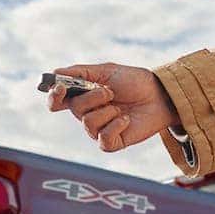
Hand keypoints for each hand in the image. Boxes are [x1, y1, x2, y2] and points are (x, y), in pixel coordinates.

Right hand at [47, 63, 179, 151]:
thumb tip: (55, 72)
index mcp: (83, 97)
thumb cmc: (134, 82)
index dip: (54, 96)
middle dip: (92, 97)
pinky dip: (115, 126)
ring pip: (88, 123)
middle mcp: (87, 114)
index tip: (61, 86)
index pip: (57, 101)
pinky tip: (126, 119)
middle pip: (74, 109)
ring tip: (120, 107)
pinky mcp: (111, 143)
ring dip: (106, 111)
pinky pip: (102, 138)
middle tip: (109, 91)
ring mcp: (98, 130)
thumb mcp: (106, 71)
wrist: (160, 95)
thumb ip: (80, 72)